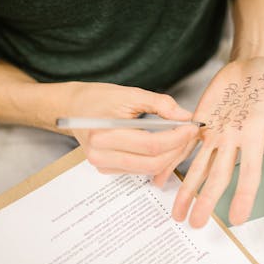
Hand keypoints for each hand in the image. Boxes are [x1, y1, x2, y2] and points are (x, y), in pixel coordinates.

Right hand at [65, 82, 198, 181]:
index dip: (176, 138)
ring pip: (148, 169)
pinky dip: (157, 160)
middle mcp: (101, 155)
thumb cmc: (98, 98)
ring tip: (180, 138)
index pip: (150, 145)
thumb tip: (185, 116)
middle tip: (189, 134)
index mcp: (104, 134)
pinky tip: (165, 146)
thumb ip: (160, 104)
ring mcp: (103, 165)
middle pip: (151, 163)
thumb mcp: (129, 93)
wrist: (71, 109)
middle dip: (176, 150)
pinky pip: (140, 170)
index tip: (192, 127)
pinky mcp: (107, 170)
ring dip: (169, 156)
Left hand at [172, 56, 263, 227]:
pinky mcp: (201, 121)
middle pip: (218, 175)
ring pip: (199, 165)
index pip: (251, 171)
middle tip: (195, 224)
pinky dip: (172, 159)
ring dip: (187, 189)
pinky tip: (160, 178)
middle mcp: (234, 140)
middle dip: (206, 199)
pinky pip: (184, 143)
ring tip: (176, 214)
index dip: (244, 195)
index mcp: (256, 135)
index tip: (237, 219)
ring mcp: (216, 132)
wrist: (253, 60)